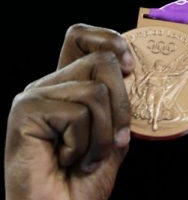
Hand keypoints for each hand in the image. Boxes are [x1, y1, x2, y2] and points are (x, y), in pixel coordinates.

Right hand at [5, 24, 134, 199]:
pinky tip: (66, 160)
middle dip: (121, 107)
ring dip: (103, 134)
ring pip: (96, 90)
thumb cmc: (84, 181)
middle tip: (110, 142)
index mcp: (69, 85)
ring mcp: (34, 96)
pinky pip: (79, 113)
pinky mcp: (25, 110)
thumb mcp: (114, 133)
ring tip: (84, 157)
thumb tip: (129, 68)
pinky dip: (84, 144)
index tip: (131, 67)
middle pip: (102, 60)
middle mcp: (49, 85)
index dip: (110, 40)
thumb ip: (119, 101)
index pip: (81, 36)